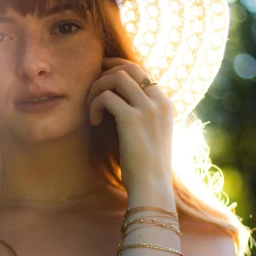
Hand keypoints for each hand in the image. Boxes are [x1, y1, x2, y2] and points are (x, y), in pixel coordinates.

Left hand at [86, 57, 173, 192]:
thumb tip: (120, 105)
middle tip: (90, 85)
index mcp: (165, 104)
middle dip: (105, 72)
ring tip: (90, 107)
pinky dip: (94, 105)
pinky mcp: (132, 118)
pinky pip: (106, 97)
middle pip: (129, 68)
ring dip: (97, 88)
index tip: (102, 75)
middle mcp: (159, 101)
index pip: (141, 71)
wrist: (152, 186)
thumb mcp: (150, 136)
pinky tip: (94, 122)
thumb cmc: (146, 167)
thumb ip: (141, 116)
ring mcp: (148, 108)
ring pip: (116, 78)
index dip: (118, 69)